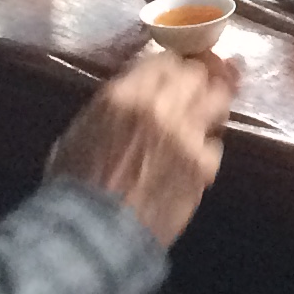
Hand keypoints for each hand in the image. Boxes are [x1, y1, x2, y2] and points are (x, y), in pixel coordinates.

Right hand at [49, 47, 237, 247]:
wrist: (92, 233)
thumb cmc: (75, 183)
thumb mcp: (83, 127)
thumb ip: (117, 102)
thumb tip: (137, 92)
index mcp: (126, 93)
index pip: (166, 60)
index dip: (173, 67)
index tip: (175, 74)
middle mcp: (162, 106)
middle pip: (199, 74)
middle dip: (197, 80)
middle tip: (196, 90)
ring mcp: (188, 135)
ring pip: (219, 100)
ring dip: (212, 105)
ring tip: (206, 115)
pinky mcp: (204, 166)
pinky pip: (216, 145)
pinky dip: (206, 149)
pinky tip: (192, 160)